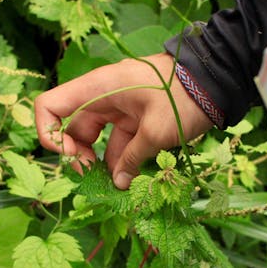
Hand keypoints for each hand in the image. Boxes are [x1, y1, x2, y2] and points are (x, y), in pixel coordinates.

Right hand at [34, 53, 213, 188]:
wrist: (217, 80)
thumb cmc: (183, 98)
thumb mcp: (156, 132)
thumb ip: (131, 159)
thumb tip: (118, 183)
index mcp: (98, 89)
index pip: (50, 105)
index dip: (49, 133)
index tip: (70, 156)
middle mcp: (103, 97)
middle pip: (74, 129)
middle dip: (80, 157)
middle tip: (96, 180)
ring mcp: (120, 108)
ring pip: (98, 140)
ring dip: (105, 164)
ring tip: (120, 187)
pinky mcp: (137, 118)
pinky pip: (120, 141)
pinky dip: (123, 160)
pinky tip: (133, 179)